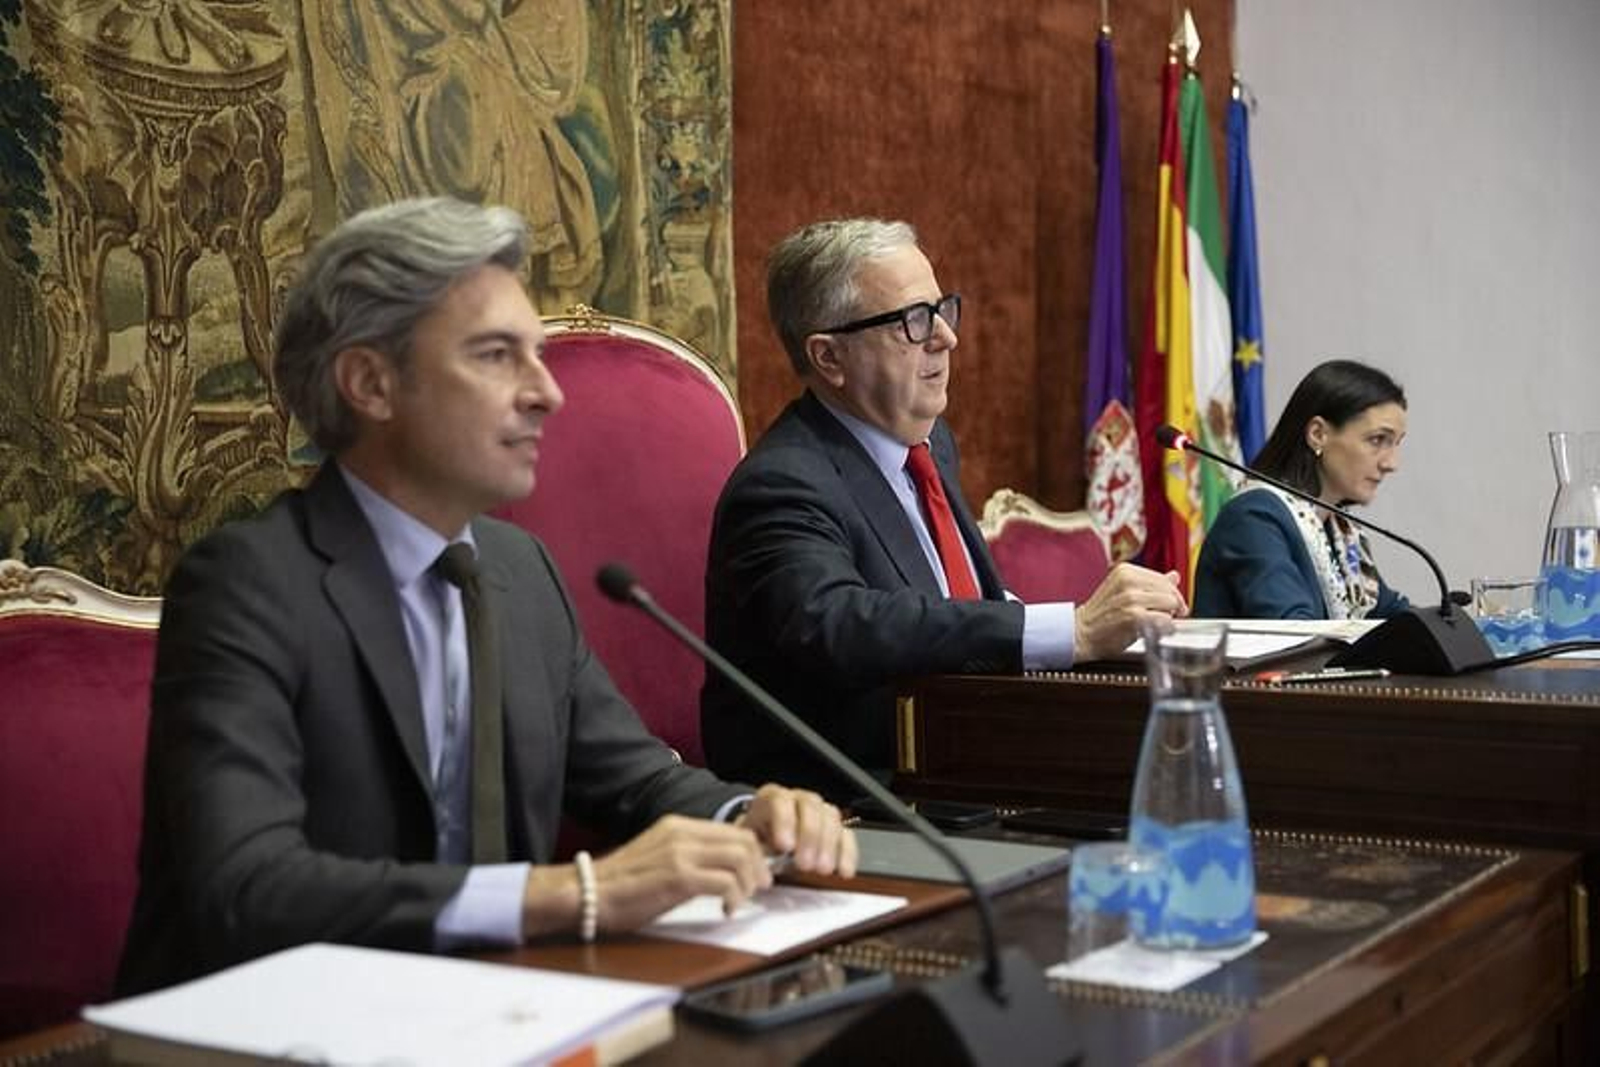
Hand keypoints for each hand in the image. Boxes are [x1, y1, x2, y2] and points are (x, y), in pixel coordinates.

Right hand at [520, 814, 770, 938]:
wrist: (587, 893)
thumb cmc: (619, 885)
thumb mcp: (659, 858)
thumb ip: (688, 857)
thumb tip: (721, 870)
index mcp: (678, 825)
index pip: (733, 830)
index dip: (754, 853)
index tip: (756, 874)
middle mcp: (682, 833)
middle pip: (744, 840)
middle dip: (759, 866)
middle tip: (758, 888)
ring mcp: (680, 853)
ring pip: (741, 858)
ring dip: (749, 883)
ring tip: (740, 901)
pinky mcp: (678, 877)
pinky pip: (725, 882)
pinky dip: (734, 897)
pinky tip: (725, 910)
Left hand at [737, 784, 856, 877]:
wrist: (766, 840)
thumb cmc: (757, 840)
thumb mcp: (748, 842)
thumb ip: (754, 849)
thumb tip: (758, 863)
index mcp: (771, 798)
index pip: (780, 800)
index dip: (784, 822)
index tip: (785, 847)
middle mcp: (797, 798)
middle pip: (810, 807)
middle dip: (809, 836)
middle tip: (805, 863)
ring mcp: (819, 810)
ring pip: (830, 817)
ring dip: (829, 845)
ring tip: (822, 869)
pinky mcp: (834, 826)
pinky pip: (846, 833)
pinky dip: (847, 853)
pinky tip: (844, 871)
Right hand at [1073, 563, 1187, 661]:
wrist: (1080, 634)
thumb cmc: (1100, 617)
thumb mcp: (1123, 591)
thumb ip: (1149, 583)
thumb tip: (1174, 576)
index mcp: (1126, 571)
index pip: (1164, 579)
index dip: (1170, 595)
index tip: (1169, 607)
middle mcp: (1128, 581)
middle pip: (1170, 592)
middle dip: (1171, 607)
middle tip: (1160, 618)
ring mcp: (1131, 598)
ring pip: (1171, 605)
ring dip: (1167, 618)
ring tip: (1151, 624)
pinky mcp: (1134, 616)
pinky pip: (1166, 621)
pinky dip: (1164, 629)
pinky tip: (1152, 632)